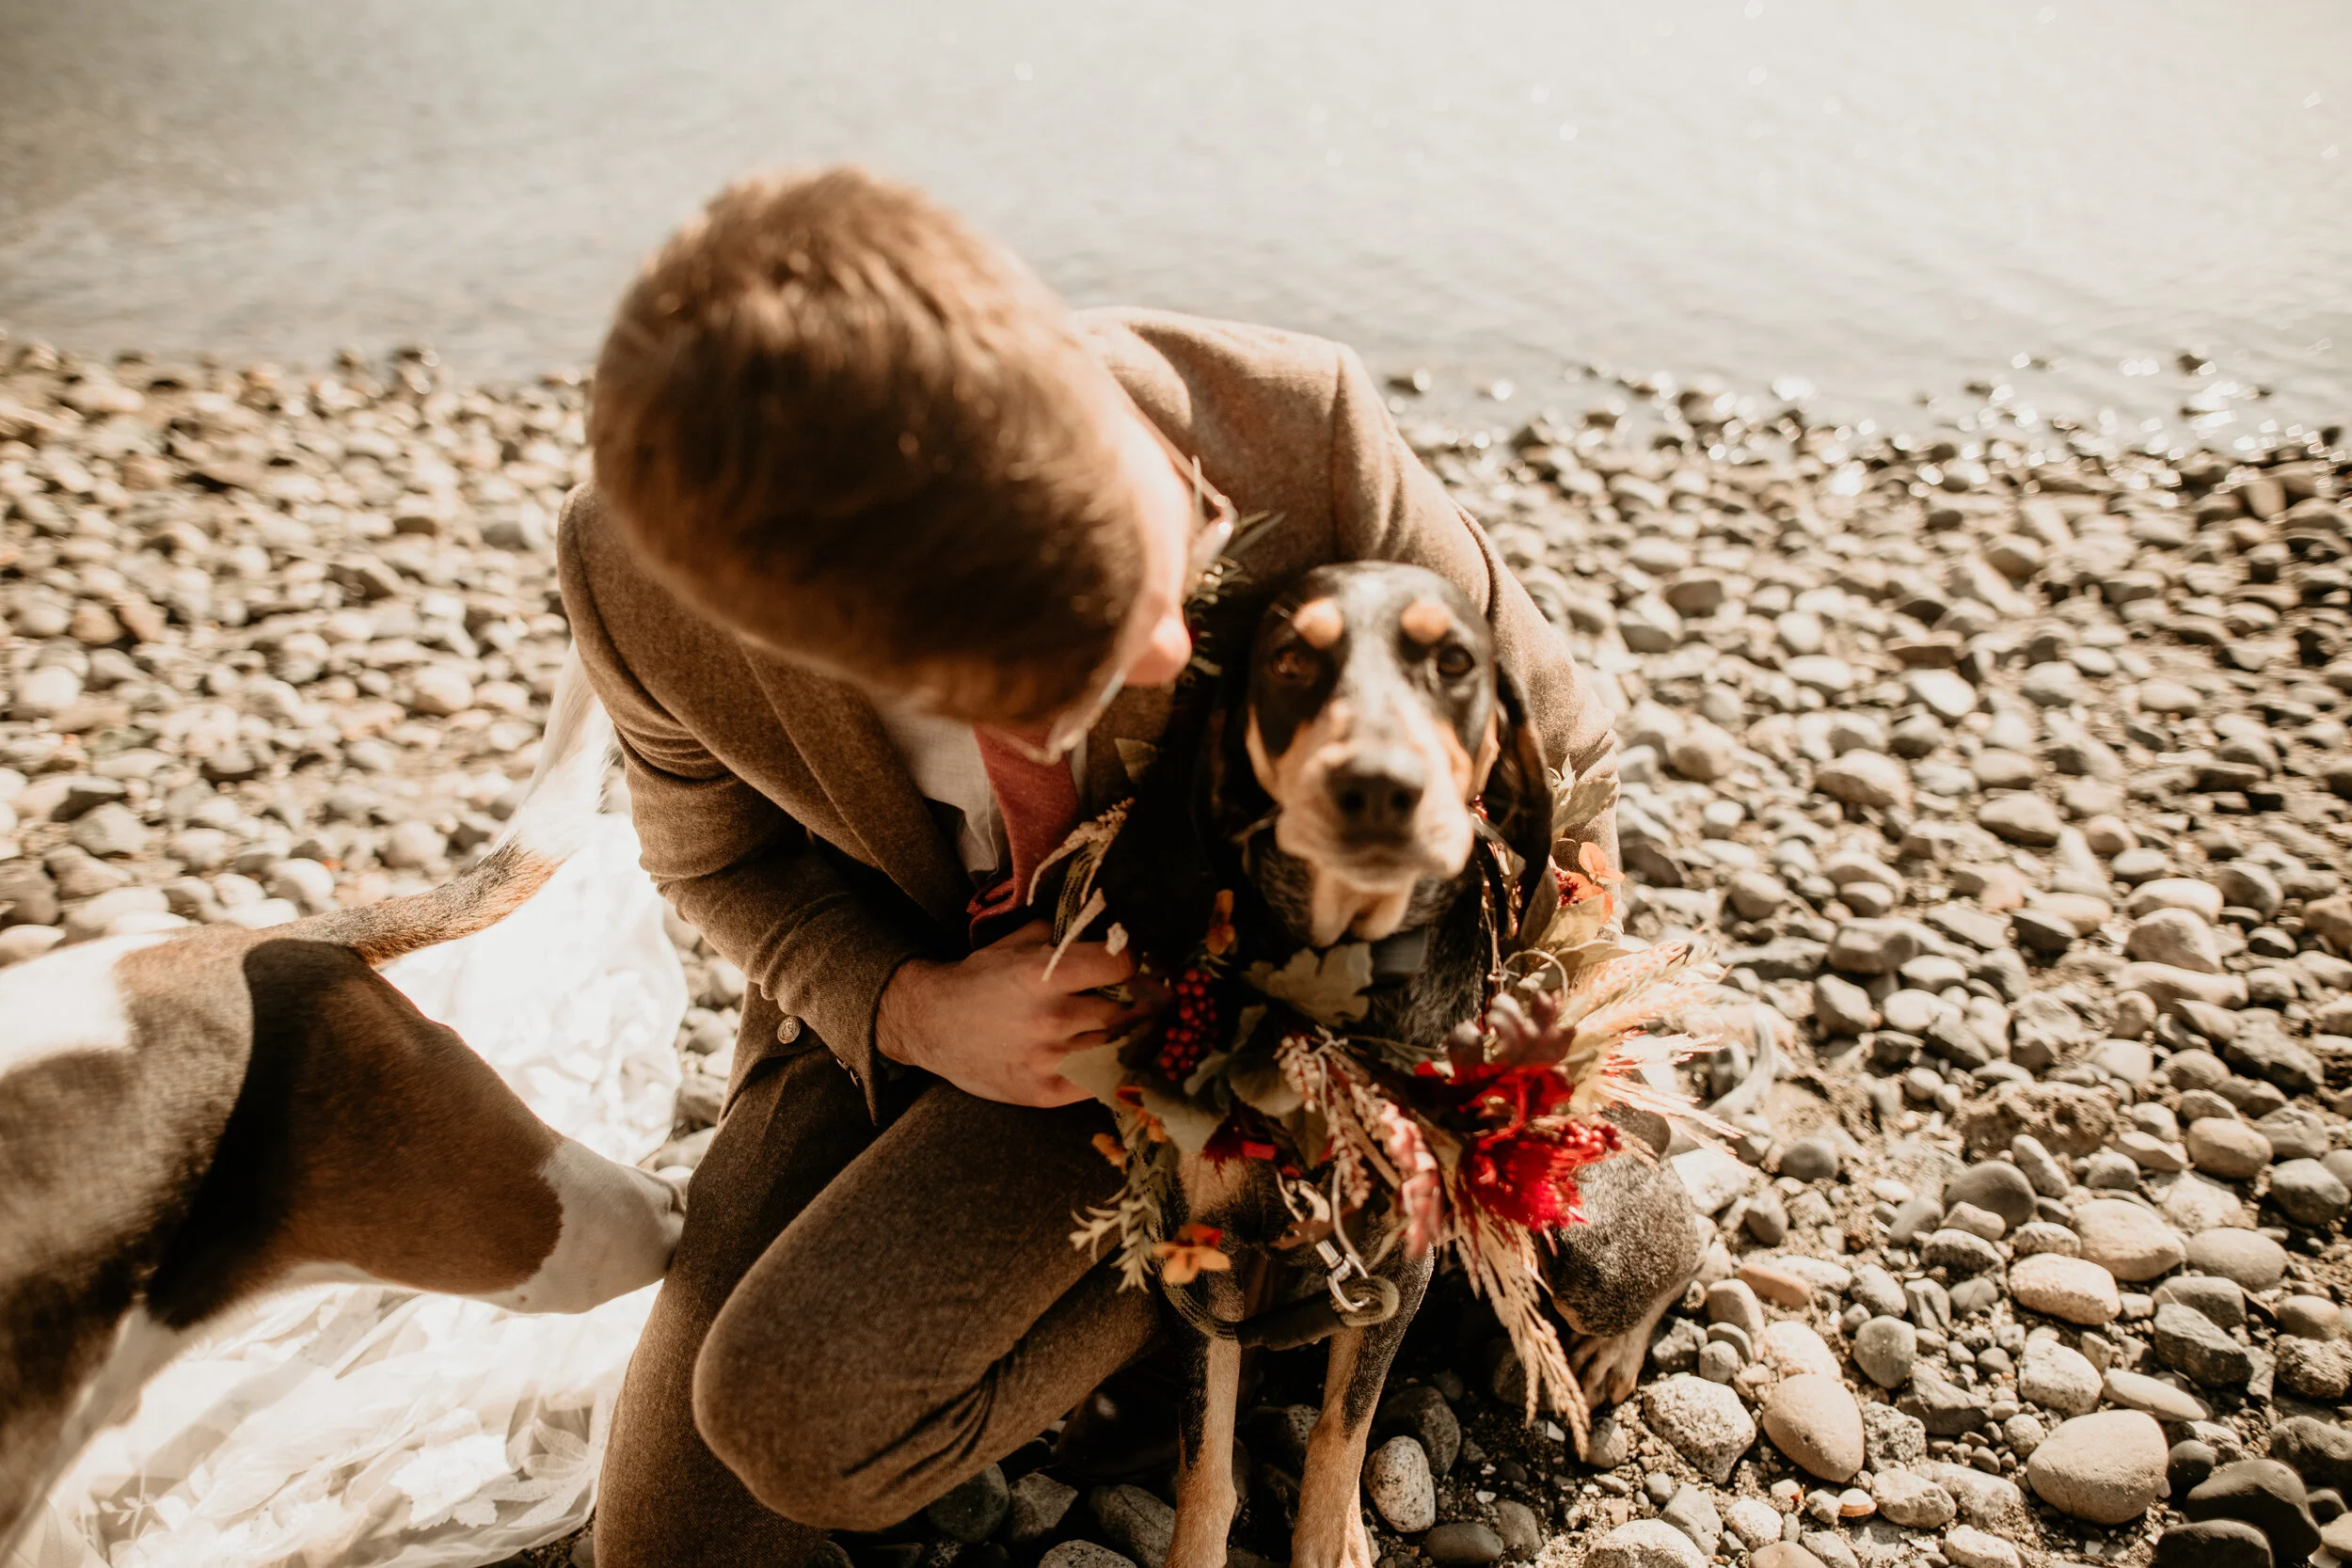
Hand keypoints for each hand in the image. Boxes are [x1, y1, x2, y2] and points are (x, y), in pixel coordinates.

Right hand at [876, 919, 1140, 1106]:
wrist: (932, 1026)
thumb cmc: (978, 979)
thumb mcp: (1018, 942)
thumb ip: (1066, 934)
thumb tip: (1112, 930)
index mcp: (1045, 974)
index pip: (1121, 965)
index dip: (1132, 961)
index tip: (1130, 964)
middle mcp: (1051, 1018)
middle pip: (1126, 1008)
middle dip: (1134, 1000)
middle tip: (1138, 996)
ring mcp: (1049, 1060)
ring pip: (1118, 1045)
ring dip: (1125, 1034)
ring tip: (1123, 1024)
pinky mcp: (1046, 1092)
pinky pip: (1101, 1081)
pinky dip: (1111, 1067)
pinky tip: (1108, 1053)